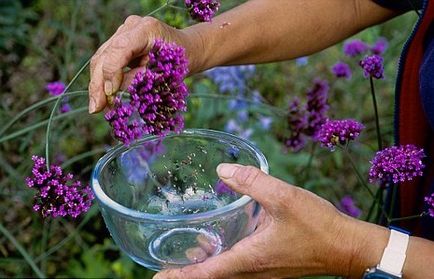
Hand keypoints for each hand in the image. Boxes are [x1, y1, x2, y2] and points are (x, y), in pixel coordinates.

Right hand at [88, 16, 202, 112]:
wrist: (187, 49)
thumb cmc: (179, 63)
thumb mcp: (164, 74)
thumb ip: (139, 80)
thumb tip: (114, 94)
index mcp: (146, 29)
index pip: (119, 49)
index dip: (111, 73)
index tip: (110, 96)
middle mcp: (131, 26)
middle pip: (104, 54)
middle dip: (98, 84)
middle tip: (96, 108)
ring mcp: (123, 31)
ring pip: (100, 58)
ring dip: (97, 84)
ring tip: (97, 106)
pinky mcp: (119, 40)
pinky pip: (105, 60)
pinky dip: (103, 79)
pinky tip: (102, 97)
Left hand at [154, 164, 387, 278]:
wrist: (346, 246)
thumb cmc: (318, 226)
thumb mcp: (284, 198)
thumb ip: (251, 182)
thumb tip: (222, 169)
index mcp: (249, 258)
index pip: (206, 274)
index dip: (180, 276)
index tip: (158, 277)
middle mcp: (252, 270)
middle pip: (211, 276)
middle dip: (188, 272)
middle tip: (165, 263)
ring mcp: (261, 269)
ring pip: (225, 272)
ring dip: (204, 265)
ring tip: (185, 252)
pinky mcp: (270, 264)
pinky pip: (239, 265)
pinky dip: (222, 258)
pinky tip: (222, 241)